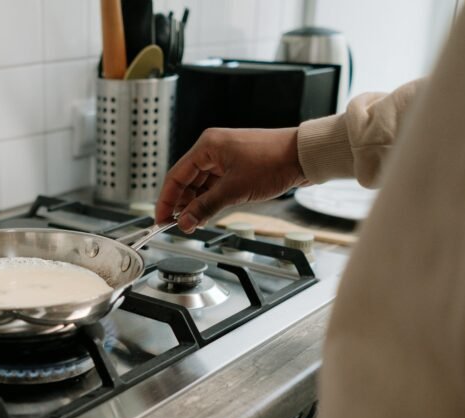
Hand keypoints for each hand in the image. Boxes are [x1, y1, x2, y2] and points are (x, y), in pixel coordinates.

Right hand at [156, 127, 306, 231]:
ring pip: (201, 184)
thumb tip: (185, 222)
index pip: (175, 176)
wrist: (303, 156)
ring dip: (197, 204)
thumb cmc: (273, 162)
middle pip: (186, 180)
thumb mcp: (234, 190)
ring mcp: (225, 157)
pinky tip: (209, 213)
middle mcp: (213, 149)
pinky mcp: (236, 165)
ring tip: (195, 222)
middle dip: (182, 204)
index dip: (166, 201)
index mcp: (207, 146)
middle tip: (180, 225)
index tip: (161, 220)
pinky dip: (210, 199)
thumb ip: (205, 208)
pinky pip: (215, 184)